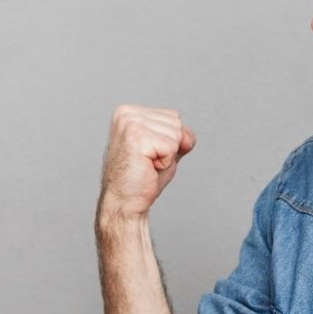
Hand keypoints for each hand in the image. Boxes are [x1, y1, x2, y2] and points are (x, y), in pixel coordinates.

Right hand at [98, 105, 196, 219]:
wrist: (125, 201)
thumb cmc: (142, 178)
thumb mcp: (167, 151)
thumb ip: (181, 137)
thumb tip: (187, 137)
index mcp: (130, 112)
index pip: (174, 117)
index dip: (171, 141)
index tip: (150, 154)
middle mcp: (127, 113)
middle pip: (177, 123)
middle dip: (171, 148)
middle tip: (148, 162)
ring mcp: (130, 122)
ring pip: (176, 134)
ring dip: (168, 156)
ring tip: (147, 164)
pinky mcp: (136, 136)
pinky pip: (172, 146)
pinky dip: (165, 162)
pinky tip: (147, 167)